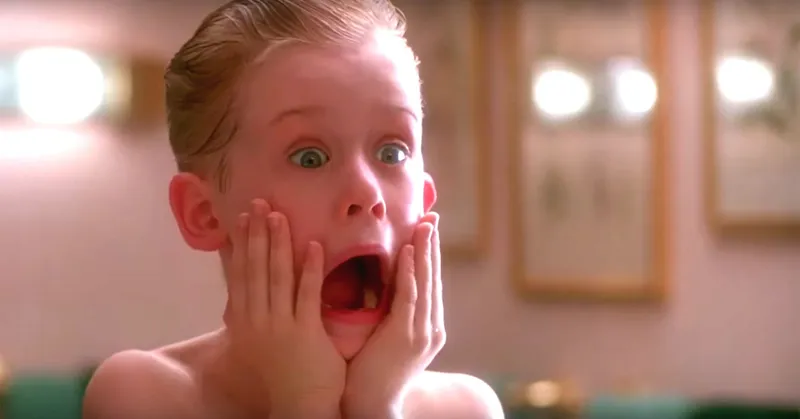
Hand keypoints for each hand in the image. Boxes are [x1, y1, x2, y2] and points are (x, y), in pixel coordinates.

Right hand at [223, 199, 344, 418]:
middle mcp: (257, 321)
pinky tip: (314, 245)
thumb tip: (239, 296)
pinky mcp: (305, 333)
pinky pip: (307, 295)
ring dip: (278, 244)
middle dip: (257, 234)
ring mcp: (280, 326)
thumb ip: (248, 318)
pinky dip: (310, 269)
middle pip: (255, 269)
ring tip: (280, 215)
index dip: (241, 244)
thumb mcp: (255, 345)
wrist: (299, 408)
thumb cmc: (281, 376)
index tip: (241, 217)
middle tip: (259, 203)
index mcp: (244, 322)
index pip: (240, 275)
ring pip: (277, 277)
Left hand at [342, 212, 445, 418]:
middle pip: (433, 277)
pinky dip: (410, 272)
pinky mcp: (406, 336)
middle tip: (432, 215)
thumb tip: (383, 284)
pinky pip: (409, 297)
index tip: (427, 227)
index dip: (429, 254)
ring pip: (425, 283)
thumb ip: (390, 312)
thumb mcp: (387, 336)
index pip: (430, 282)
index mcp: (427, 326)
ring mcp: (422, 332)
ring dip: (425, 251)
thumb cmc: (372, 371)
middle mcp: (431, 327)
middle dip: (432, 245)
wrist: (371, 405)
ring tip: (424, 225)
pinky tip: (408, 252)